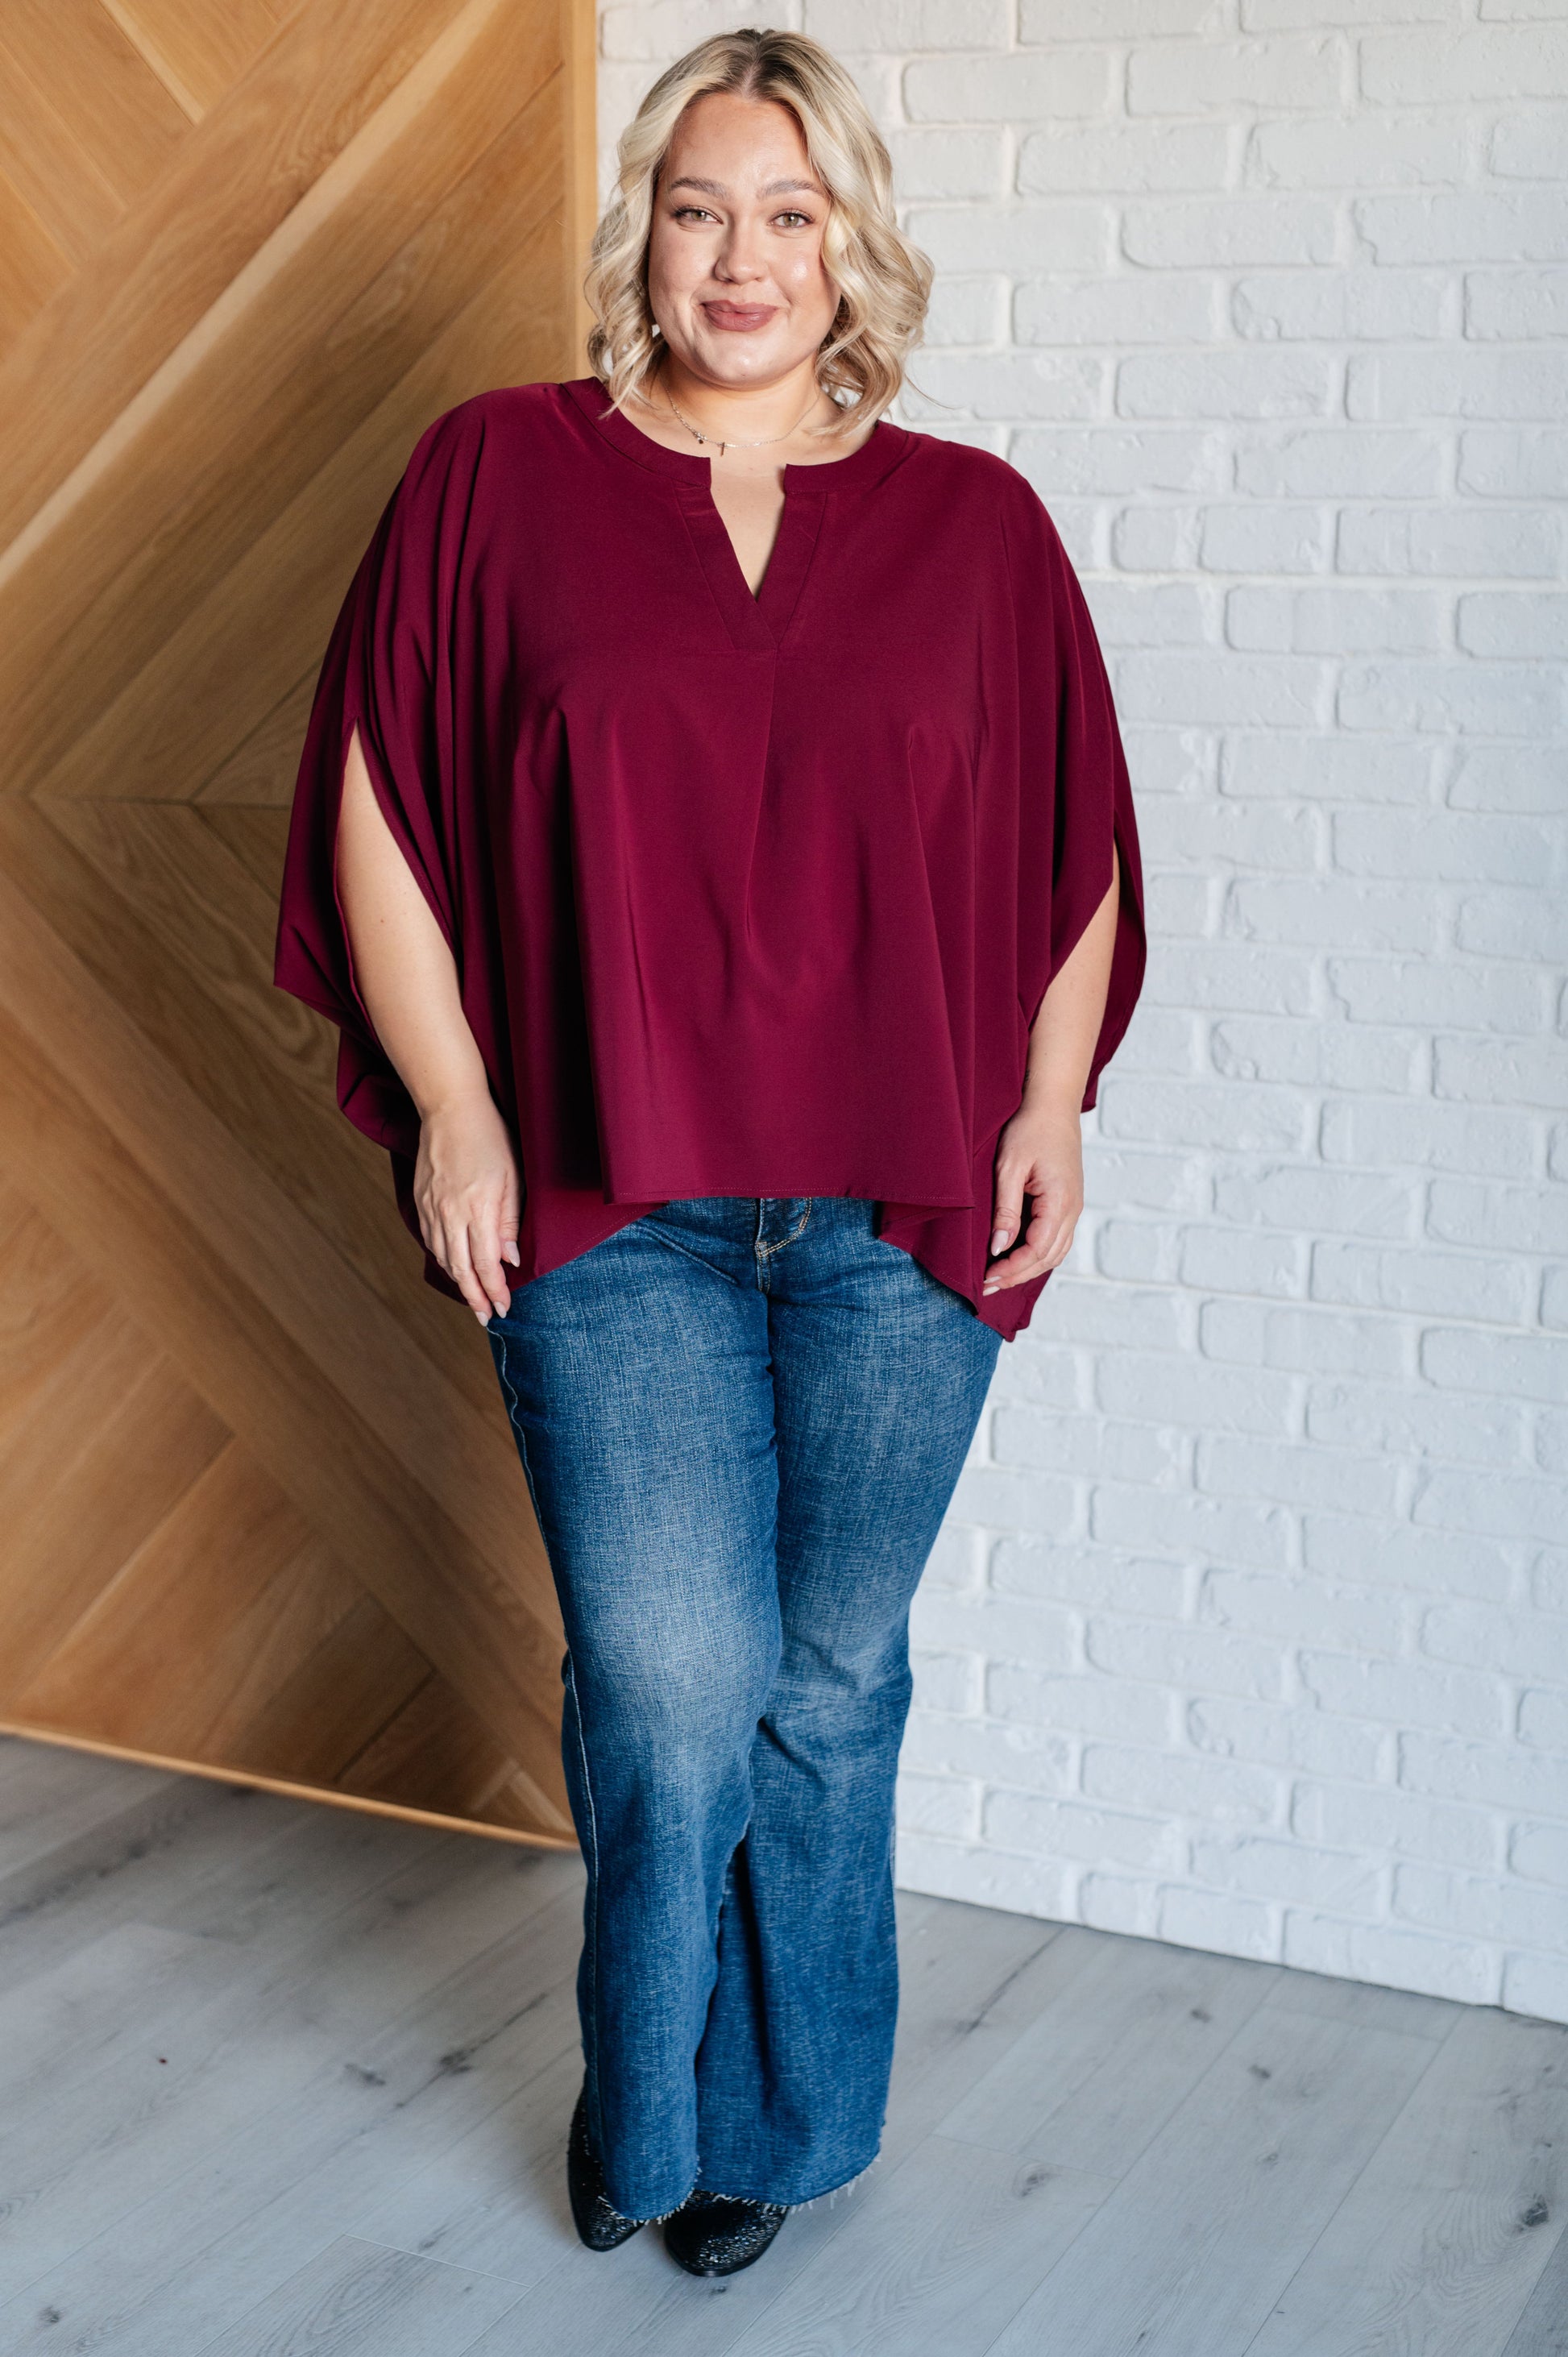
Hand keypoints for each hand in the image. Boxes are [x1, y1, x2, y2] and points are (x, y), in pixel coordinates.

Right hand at [412, 1093, 521, 1323]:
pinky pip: (430, 1239)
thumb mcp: (512, 1177)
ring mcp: (431, 1207)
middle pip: (460, 1269)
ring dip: (458, 1281)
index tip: (503, 1309)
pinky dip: (442, 1258)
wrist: (450, 1108)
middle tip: (485, 1318)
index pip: (485, 1265)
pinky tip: (452, 1265)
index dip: (494, 1291)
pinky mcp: (421, 1200)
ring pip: (443, 1257)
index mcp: (477, 1209)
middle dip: (474, 1297)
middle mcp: (450, 1214)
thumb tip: (509, 1259)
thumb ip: (510, 1221)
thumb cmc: (489, 1137)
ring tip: (472, 1297)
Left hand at [983, 1100, 1084, 1295]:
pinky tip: (1018, 1259)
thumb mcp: (1009, 1168)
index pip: (1037, 1250)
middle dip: (1017, 1275)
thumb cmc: (1029, 1129)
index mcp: (1060, 1202)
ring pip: (1055, 1253)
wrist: (1052, 1105)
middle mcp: (1073, 1209)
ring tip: (1000, 1278)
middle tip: (986, 1286)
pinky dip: (1039, 1255)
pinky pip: (1057, 1240)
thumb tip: (999, 1248)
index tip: (985, 1277)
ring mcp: (1074, 1207)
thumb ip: (1006, 1210)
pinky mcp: (1068, 1203)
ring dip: (1028, 1269)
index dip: (1011, 1268)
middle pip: (1048, 1258)